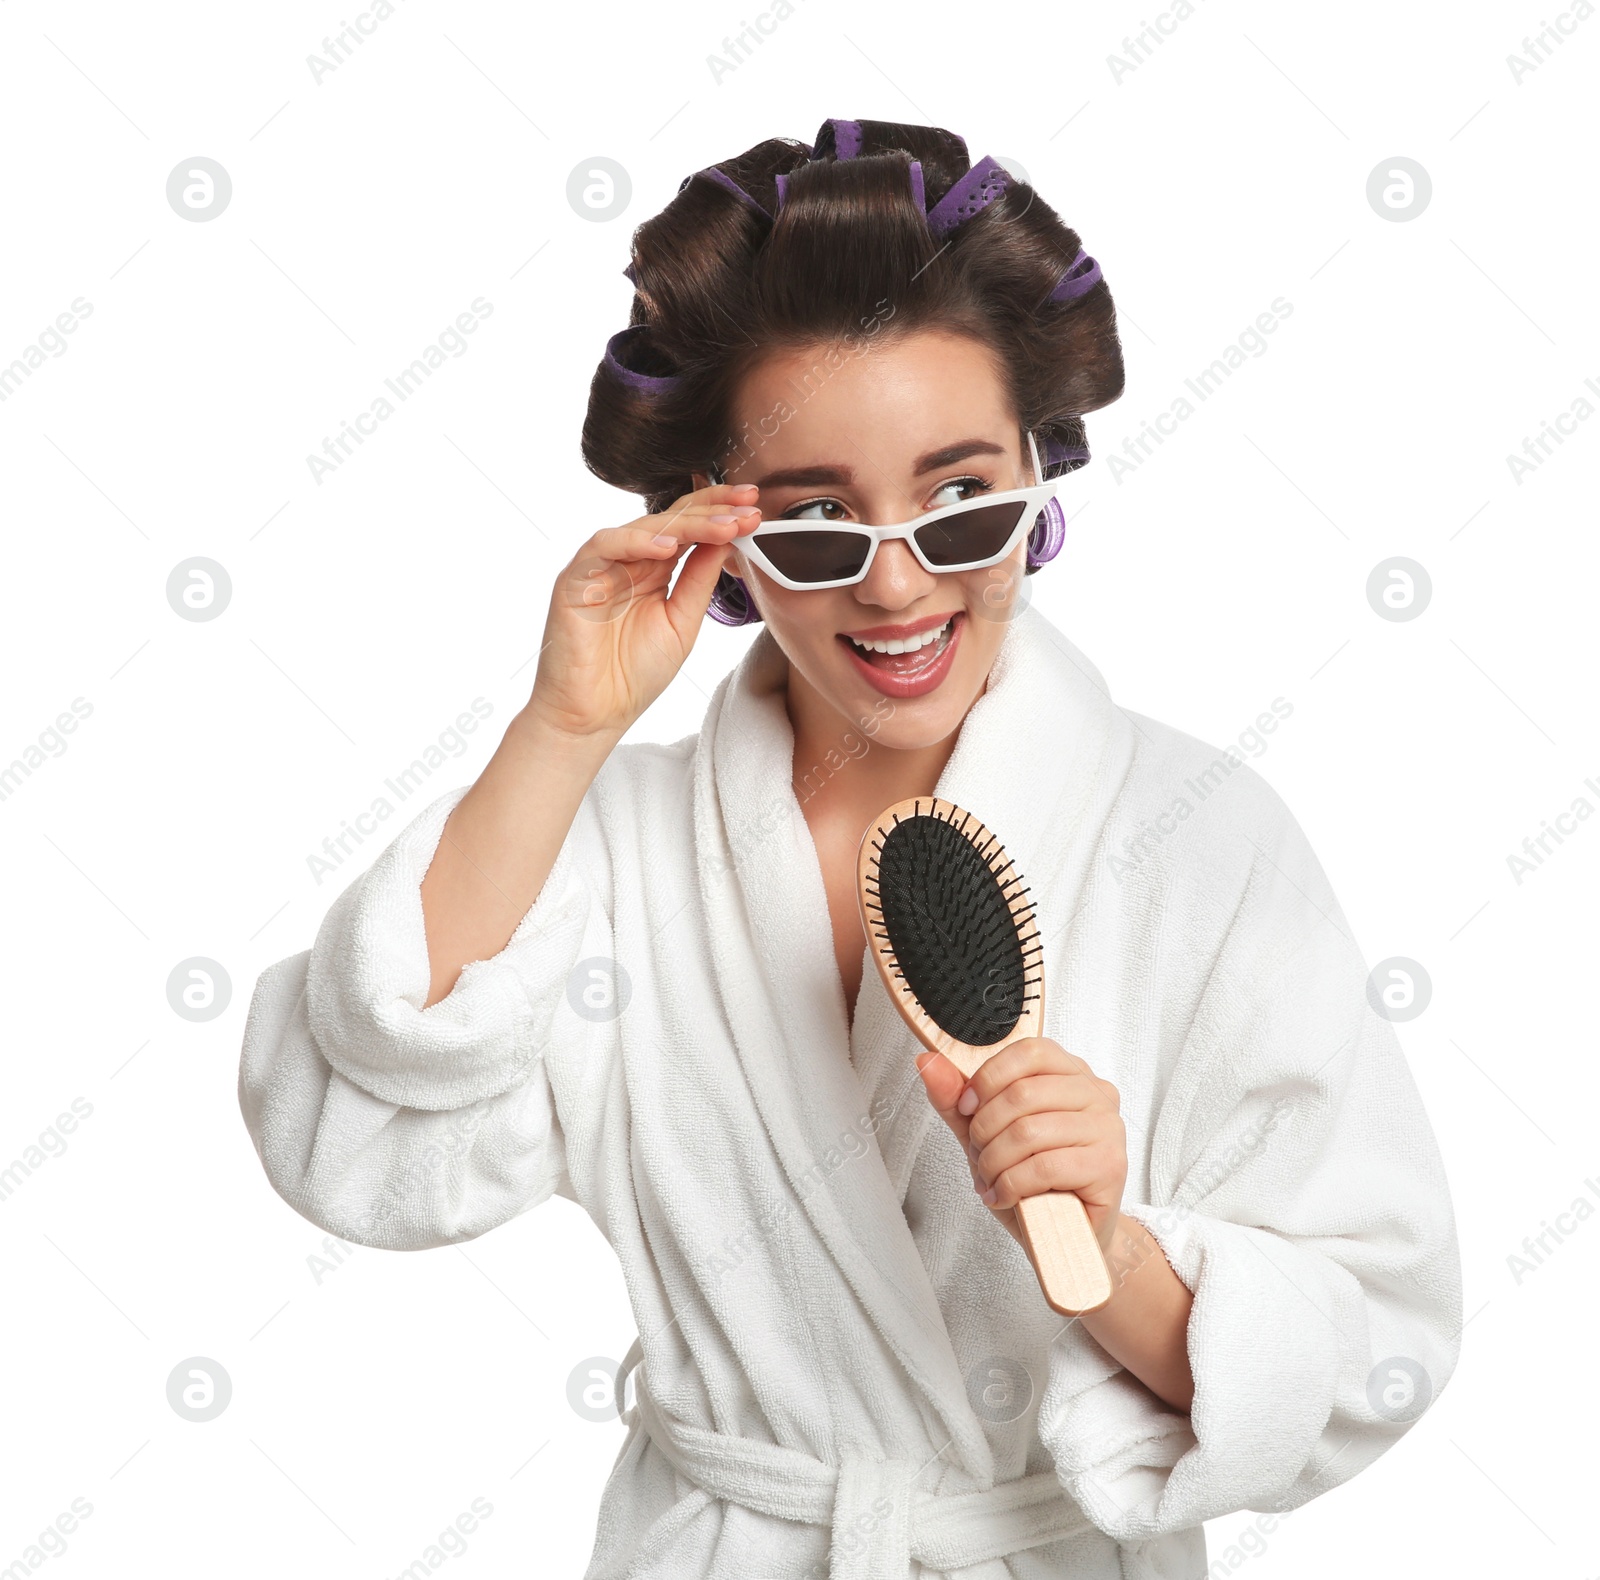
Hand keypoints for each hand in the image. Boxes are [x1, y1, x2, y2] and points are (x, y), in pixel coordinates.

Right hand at [524, 482, 762, 740]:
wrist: (594, 715)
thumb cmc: (634, 674)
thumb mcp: (682, 622)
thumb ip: (700, 580)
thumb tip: (728, 539)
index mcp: (654, 569)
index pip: (688, 527)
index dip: (719, 512)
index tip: (755, 506)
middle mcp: (627, 561)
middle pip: (670, 518)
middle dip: (712, 508)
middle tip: (748, 504)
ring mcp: (600, 567)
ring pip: (642, 527)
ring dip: (685, 523)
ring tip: (722, 526)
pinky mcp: (574, 580)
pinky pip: (603, 546)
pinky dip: (634, 541)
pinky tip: (667, 546)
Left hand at [916, 1038, 1126, 1254]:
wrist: (1066, 1236)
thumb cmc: (1031, 1180)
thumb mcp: (985, 1133)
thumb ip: (956, 1098)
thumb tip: (928, 1063)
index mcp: (1070, 1072)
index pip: (1028, 1051)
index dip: (988, 1078)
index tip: (967, 1107)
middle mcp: (1096, 1093)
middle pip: (1022, 1093)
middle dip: (985, 1130)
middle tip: (980, 1155)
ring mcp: (1108, 1128)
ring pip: (1029, 1132)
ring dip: (995, 1162)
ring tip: (991, 1179)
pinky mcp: (1109, 1166)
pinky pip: (1045, 1166)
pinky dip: (1012, 1185)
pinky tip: (1005, 1196)